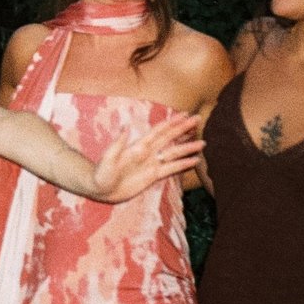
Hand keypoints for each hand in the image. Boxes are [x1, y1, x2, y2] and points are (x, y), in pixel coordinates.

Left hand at [91, 111, 205, 203]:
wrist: (100, 189)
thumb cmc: (101, 173)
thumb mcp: (108, 158)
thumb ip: (118, 143)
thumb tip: (126, 126)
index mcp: (139, 146)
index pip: (159, 131)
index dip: (172, 122)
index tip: (185, 115)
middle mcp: (148, 152)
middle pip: (170, 138)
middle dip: (184, 129)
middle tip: (199, 119)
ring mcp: (151, 164)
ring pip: (174, 153)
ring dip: (187, 147)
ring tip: (203, 143)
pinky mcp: (153, 176)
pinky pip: (171, 169)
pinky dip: (183, 164)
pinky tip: (195, 161)